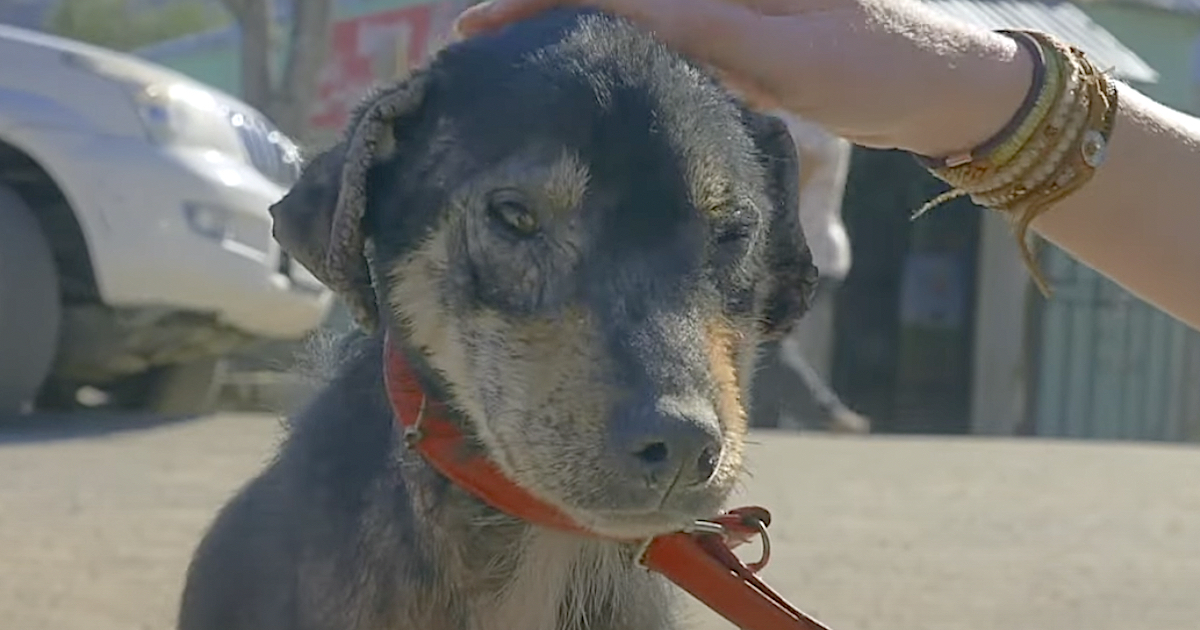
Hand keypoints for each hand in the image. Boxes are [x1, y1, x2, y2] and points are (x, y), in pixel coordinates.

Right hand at [454, 0, 1033, 156]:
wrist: (940, 89)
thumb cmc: (878, 67)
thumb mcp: (789, 54)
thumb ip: (705, 29)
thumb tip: (616, 11)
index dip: (542, 0)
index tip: (478, 26)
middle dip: (544, 11)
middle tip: (477, 43)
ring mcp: (727, 8)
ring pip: (633, 14)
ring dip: (573, 29)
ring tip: (511, 55)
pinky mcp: (737, 36)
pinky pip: (664, 38)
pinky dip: (618, 50)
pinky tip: (587, 71)